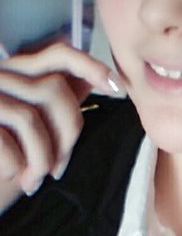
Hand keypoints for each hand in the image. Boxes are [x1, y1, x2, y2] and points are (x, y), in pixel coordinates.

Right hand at [0, 43, 122, 203]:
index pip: (59, 54)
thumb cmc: (4, 150)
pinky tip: (14, 177)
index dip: (91, 66)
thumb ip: (56, 99)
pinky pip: (6, 142)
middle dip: (66, 136)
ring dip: (42, 159)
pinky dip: (17, 168)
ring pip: (30, 118)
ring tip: (35, 180)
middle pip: (53, 90)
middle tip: (58, 169)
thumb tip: (91, 80)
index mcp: (17, 72)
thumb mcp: (32, 122)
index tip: (116, 89)